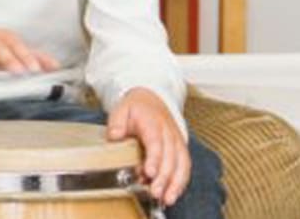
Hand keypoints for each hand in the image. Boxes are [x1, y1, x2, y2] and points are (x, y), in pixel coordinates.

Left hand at [107, 87, 189, 206]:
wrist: (152, 100)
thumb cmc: (136, 108)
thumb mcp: (121, 109)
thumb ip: (116, 123)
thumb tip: (114, 136)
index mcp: (153, 123)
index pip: (155, 142)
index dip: (154, 158)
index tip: (149, 172)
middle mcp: (169, 133)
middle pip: (170, 157)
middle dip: (164, 177)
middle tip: (155, 192)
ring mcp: (177, 142)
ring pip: (181, 164)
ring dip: (175, 183)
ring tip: (166, 199)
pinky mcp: (181, 149)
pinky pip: (185, 167)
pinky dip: (181, 182)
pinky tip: (173, 194)